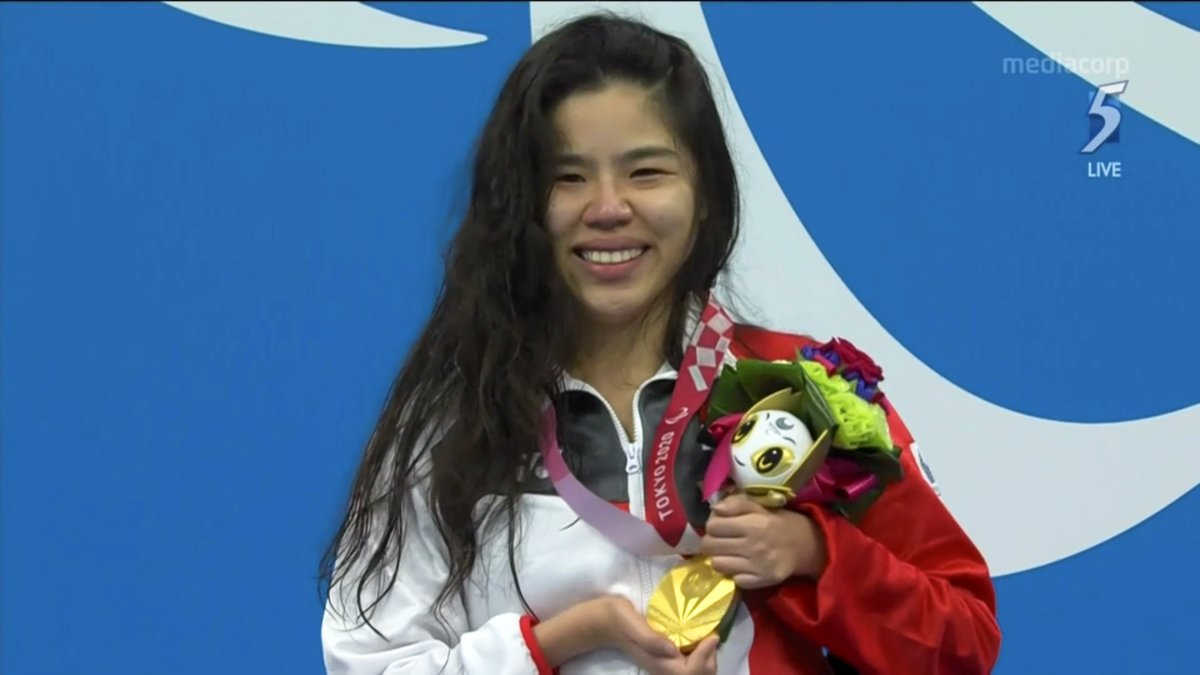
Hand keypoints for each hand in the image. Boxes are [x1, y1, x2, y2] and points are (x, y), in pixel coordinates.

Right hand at [602, 597, 719, 674]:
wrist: (603, 622)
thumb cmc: (616, 618)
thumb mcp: (629, 621)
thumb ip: (649, 637)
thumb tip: (674, 650)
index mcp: (657, 662)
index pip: (689, 673)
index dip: (705, 657)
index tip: (712, 635)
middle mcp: (663, 669)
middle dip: (709, 660)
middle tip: (711, 637)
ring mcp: (665, 666)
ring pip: (695, 674)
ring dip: (707, 660)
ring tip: (707, 640)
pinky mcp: (666, 660)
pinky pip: (690, 667)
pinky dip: (701, 657)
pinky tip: (700, 641)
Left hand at [701, 493, 826, 588]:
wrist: (808, 546)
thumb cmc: (781, 522)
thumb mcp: (762, 506)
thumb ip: (737, 503)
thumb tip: (714, 509)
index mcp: (754, 523)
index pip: (713, 526)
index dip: (712, 524)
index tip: (719, 525)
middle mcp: (754, 546)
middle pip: (710, 546)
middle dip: (711, 541)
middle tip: (720, 540)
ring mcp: (757, 566)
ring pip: (718, 564)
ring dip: (720, 558)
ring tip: (729, 553)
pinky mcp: (762, 581)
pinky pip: (735, 579)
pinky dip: (735, 573)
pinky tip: (742, 565)